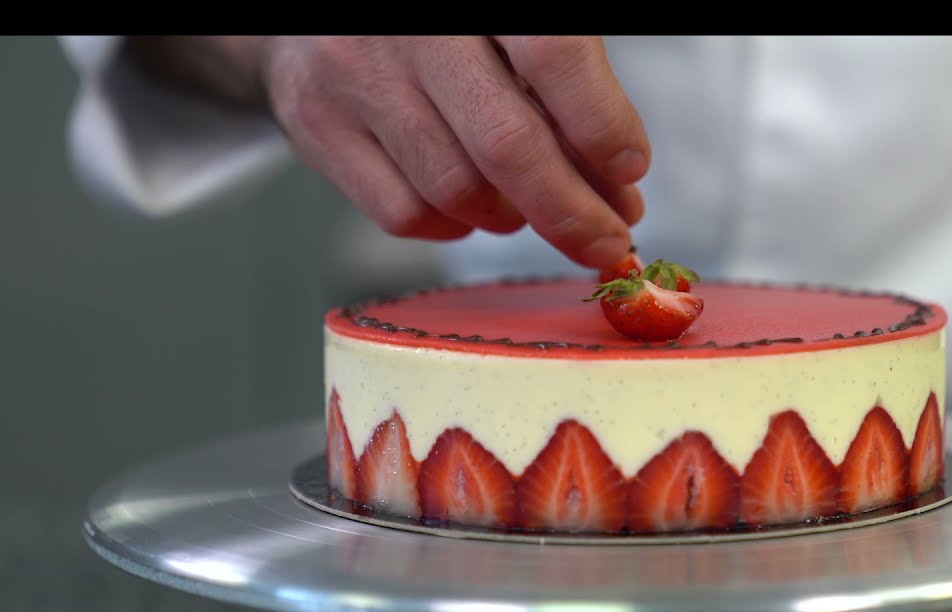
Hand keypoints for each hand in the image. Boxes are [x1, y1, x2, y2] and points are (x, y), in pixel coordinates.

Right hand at [130, 36, 648, 268]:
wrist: (327, 10)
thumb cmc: (454, 26)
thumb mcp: (516, 29)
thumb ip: (570, 89)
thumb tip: (616, 191)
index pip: (552, 55)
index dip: (601, 124)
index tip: (630, 171)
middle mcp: (407, 23)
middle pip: (505, 144)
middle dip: (571, 210)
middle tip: (606, 240)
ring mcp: (351, 70)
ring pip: (457, 190)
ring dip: (513, 217)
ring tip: (530, 204)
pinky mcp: (314, 121)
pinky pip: (405, 214)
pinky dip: (453, 225)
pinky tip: (468, 202)